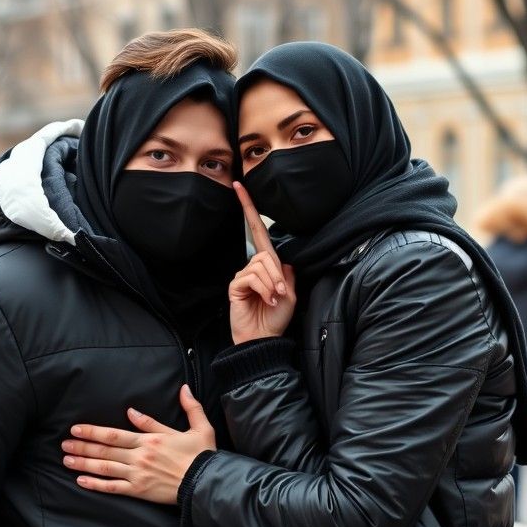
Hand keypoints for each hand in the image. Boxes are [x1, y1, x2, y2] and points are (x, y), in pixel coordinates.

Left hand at [62, 384, 215, 503]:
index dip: (93, 431)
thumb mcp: (199, 427)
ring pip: (104, 467)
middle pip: (104, 450)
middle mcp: (139, 456)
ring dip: (84, 463)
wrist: (207, 482)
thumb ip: (188, 407)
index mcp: (150, 440)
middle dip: (82, 446)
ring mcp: (137, 475)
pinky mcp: (140, 491)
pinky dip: (96, 485)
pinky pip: (113, 488)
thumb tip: (181, 389)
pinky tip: (82, 481)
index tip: (76, 429)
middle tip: (64, 444)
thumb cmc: (203, 455)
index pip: (114, 434)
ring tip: (67, 460)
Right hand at [231, 180, 295, 343]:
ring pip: (260, 265)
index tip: (239, 186)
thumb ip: (287, 273)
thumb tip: (282, 260)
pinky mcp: (235, 285)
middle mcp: (253, 266)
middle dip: (277, 275)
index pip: (258, 230)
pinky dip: (263, 288)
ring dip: (272, 284)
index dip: (249, 208)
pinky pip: (251, 276)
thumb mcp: (291, 293)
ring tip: (272, 299)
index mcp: (268, 264)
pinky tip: (264, 300)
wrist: (265, 339)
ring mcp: (242, 275)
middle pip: (266, 253)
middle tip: (280, 294)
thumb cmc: (277, 318)